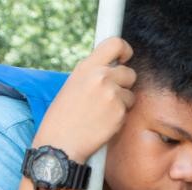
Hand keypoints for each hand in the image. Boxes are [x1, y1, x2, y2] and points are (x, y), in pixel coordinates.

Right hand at [34, 36, 136, 162]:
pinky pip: (128, 111)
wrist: (61, 143)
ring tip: (102, 113)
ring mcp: (112, 94)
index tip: (125, 58)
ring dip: (122, 104)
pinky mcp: (119, 112)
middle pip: (130, 72)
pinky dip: (119, 118)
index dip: (125, 50)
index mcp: (86, 67)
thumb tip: (113, 69)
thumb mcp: (73, 86)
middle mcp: (100, 76)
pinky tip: (103, 123)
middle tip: (111, 97)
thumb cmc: (63, 117)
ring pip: (130, 94)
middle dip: (124, 85)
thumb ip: (93, 75)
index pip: (115, 44)